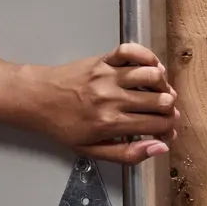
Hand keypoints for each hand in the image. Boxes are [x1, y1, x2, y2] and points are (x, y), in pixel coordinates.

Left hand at [18, 43, 179, 164]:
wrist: (37, 99)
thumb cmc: (63, 126)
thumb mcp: (92, 150)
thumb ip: (128, 153)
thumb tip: (160, 148)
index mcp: (111, 124)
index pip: (157, 125)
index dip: (169, 129)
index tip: (167, 131)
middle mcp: (112, 98)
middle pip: (160, 101)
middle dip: (170, 110)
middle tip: (166, 114)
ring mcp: (108, 76)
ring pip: (152, 75)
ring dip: (163, 85)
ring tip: (160, 93)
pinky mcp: (103, 60)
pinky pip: (131, 52)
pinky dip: (147, 56)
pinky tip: (151, 67)